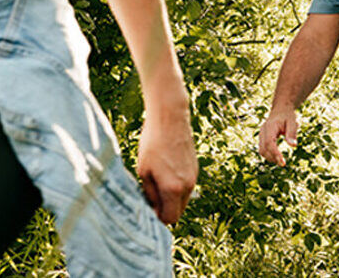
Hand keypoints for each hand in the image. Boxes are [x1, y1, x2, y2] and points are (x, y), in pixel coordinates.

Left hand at [136, 103, 196, 224]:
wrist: (170, 119)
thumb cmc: (152, 143)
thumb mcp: (143, 171)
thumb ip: (149, 194)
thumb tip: (152, 208)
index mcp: (174, 189)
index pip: (170, 219)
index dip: (158, 219)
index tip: (148, 210)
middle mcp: (188, 186)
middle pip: (178, 212)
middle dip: (165, 209)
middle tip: (150, 197)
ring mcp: (194, 177)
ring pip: (183, 199)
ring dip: (171, 198)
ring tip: (156, 181)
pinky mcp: (195, 168)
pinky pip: (186, 186)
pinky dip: (176, 186)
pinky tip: (165, 171)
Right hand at [258, 106, 297, 166]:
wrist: (281, 109)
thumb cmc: (288, 116)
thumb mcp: (293, 122)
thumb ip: (292, 133)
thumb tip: (293, 146)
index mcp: (270, 126)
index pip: (269, 143)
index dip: (275, 154)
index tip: (283, 163)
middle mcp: (263, 130)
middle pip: (263, 148)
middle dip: (272, 158)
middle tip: (283, 164)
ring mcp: (261, 134)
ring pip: (261, 150)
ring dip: (270, 158)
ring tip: (281, 161)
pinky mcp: (262, 137)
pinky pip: (262, 149)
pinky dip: (268, 155)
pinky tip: (277, 157)